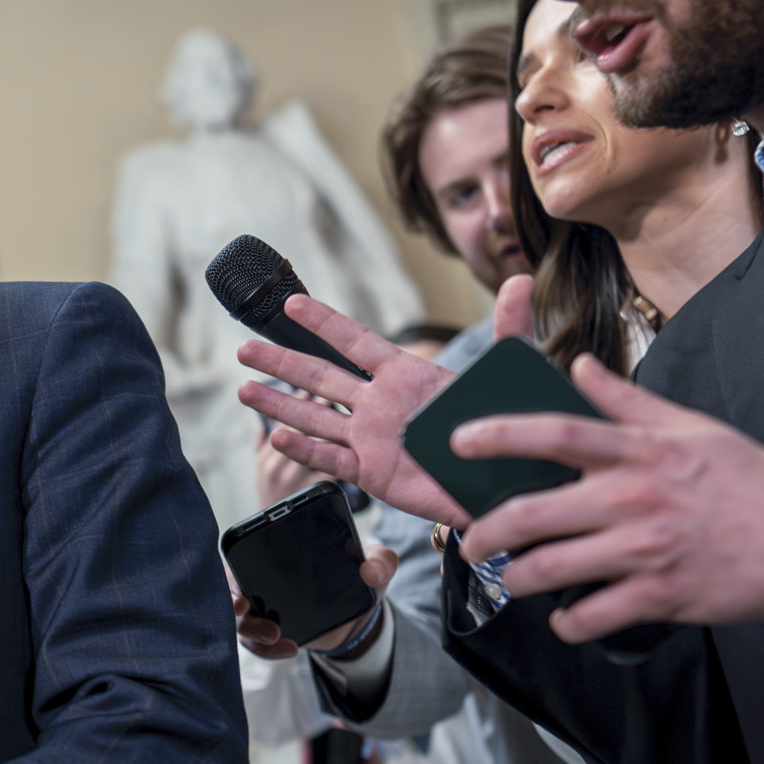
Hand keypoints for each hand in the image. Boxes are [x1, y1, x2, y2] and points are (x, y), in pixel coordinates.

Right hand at [233, 545, 397, 660]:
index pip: (240, 558)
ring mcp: (260, 607)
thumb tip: (370, 571)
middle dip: (233, 610)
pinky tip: (290, 649)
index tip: (239, 595)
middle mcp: (259, 579)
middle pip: (230, 594)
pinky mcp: (266, 631)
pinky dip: (267, 650)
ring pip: (238, 622)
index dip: (231, 575)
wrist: (358, 614)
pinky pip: (255, 643)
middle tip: (249, 614)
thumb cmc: (359, 578)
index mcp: (275, 554)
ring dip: (251, 634)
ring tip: (277, 639)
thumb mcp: (375, 566)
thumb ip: (380, 561)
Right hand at [236, 279, 537, 529]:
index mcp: (406, 375)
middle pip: (321, 376)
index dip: (324, 322)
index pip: (356, 341)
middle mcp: (380, 404)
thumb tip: (520, 280)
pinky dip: (305, 452)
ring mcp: (373, 439)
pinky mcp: (374, 474)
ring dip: (279, 404)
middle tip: (244, 347)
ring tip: (243, 390)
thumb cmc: (506, 428)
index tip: (291, 303)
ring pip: (316, 417)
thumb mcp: (508, 375)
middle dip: (282, 362)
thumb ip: (508, 329)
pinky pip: (332, 462)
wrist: (510, 484)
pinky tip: (278, 437)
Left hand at [453, 353, 763, 640]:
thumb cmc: (754, 483)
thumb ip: (627, 402)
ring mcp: (645, 549)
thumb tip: (580, 368)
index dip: (499, 434)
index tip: (460, 441)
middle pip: (531, 513)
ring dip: (518, 580)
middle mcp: (635, 498)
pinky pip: (590, 615)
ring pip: (549, 570)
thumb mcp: (693, 428)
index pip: (555, 433)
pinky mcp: (660, 595)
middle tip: (472, 542)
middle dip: (485, 534)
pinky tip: (567, 617)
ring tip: (515, 580)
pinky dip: (568, 622)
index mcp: (641, 453)